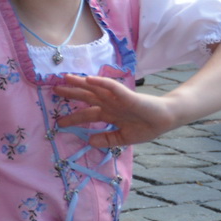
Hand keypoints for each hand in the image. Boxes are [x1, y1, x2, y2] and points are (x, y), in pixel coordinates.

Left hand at [50, 74, 178, 147]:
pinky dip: (101, 83)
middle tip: (54, 89)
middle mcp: (110, 104)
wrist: (166, 120)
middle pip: (87, 97)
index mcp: (109, 114)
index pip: (86, 114)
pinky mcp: (127, 95)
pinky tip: (89, 79)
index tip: (58, 123)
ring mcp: (117, 98)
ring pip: (95, 88)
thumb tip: (89, 142)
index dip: (72, 118)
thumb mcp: (123, 138)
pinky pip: (112, 87)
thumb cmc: (146, 127)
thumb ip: (106, 139)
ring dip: (81, 83)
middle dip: (71, 93)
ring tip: (66, 78)